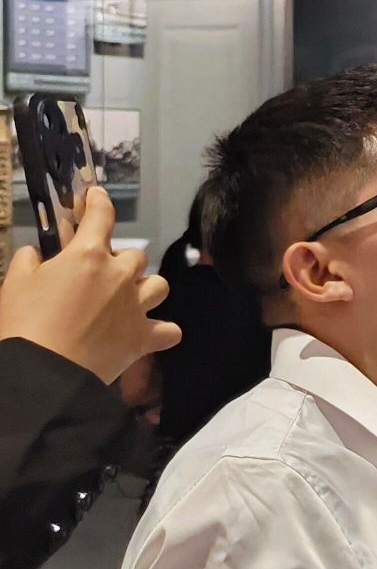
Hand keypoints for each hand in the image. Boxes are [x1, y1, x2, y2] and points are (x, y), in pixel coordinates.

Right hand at [0, 188, 180, 382]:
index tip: (96, 196)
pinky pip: (169, 330)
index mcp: (88, 256)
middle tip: (97, 274)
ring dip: (145, 287)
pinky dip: (162, 331)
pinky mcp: (143, 337)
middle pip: (135, 255)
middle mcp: (120, 276)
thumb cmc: (25, 323)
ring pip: (158, 285)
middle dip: (118, 260)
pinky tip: (149, 332)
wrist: (43, 372)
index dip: (99, 202)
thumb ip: (29, 260)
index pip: (101, 216)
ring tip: (127, 298)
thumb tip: (37, 253)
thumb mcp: (15, 283)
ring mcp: (136, 307)